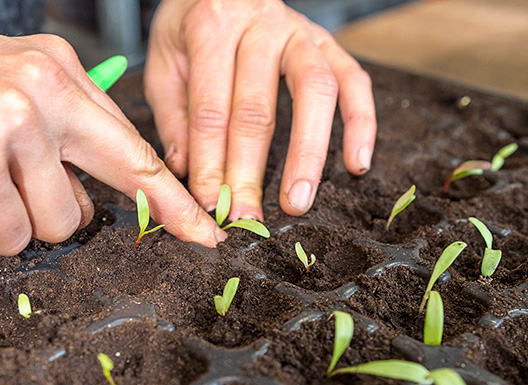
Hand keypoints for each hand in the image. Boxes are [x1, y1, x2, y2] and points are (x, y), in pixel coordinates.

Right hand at [0, 21, 224, 253]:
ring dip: (12, 222)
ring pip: (58, 222)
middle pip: (107, 187)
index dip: (169, 197)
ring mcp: (11, 120)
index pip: (132, 144)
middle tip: (10, 202)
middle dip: (70, 215)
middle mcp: (42, 86)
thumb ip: (51, 136)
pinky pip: (8, 236)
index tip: (205, 232)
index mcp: (54, 67)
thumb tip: (90, 199)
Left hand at [145, 0, 375, 220]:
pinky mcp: (328, 43)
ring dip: (308, 154)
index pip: (211, 109)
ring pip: (314, 94)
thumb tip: (186, 171)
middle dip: (250, 172)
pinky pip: (354, 82)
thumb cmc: (191, 25)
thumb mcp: (165, 61)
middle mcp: (260, 25)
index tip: (209, 205)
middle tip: (246, 216)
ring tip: (299, 201)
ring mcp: (300, 32)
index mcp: (211, 27)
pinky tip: (357, 163)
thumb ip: (175, 116)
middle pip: (257, 109)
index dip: (210, 163)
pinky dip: (361, 124)